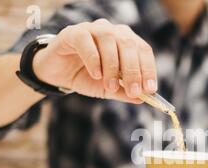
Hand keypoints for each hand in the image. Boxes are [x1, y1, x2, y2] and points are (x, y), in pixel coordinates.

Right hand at [32, 19, 157, 102]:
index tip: (150, 89)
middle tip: (133, 91)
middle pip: (129, 44)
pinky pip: (87, 42)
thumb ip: (124, 92)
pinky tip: (96, 74)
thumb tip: (142, 99)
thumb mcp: (107, 89)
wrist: (57, 74)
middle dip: (133, 70)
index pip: (143, 50)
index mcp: (125, 42)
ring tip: (110, 86)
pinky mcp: (74, 33)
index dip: (148, 69)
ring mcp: (93, 29)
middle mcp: (112, 32)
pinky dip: (94, 59)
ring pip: (110, 41)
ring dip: (113, 66)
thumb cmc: (86, 77)